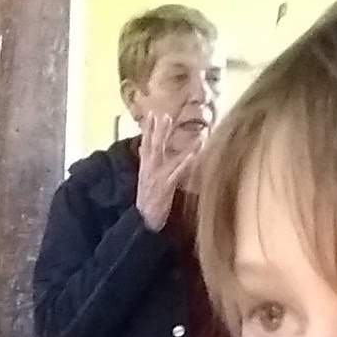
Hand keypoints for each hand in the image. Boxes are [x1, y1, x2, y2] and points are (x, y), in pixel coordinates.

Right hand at [134, 111, 206, 230]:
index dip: (148, 130)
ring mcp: (156, 177)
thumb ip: (145, 162)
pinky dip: (185, 160)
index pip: (145, 144)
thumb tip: (143, 147)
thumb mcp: (144, 180)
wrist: (142, 223)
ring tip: (173, 124)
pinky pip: (176, 170)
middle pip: (152, 145)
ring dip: (167, 138)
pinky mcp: (165, 186)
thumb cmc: (147, 202)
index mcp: (145, 168)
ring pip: (162, 154)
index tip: (151, 114)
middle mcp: (148, 169)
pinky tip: (193, 151)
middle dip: (157, 130)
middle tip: (163, 115)